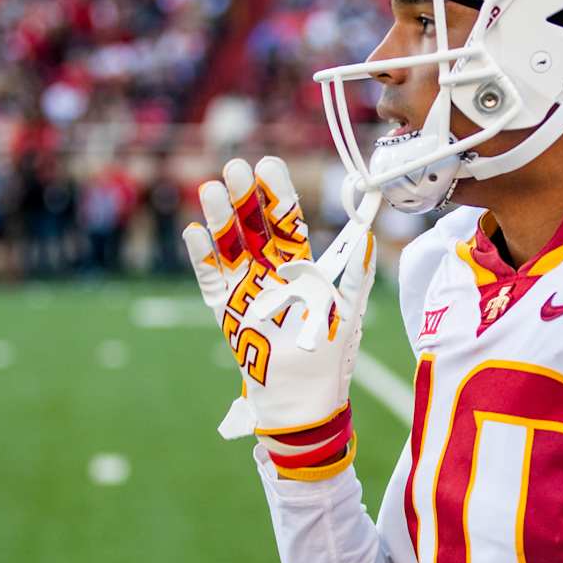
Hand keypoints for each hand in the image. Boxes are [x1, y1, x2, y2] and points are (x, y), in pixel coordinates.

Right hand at [182, 156, 373, 477]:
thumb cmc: (330, 354)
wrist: (304, 397)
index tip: (268, 165)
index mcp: (301, 266)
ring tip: (210, 188)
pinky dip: (201, 256)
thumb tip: (368, 235)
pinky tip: (194, 231)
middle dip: (244, 196)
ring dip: (220, 217)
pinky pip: (209, 278)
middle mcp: (270, 271)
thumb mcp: (346, 308)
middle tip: (235, 167)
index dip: (277, 193)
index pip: (287, 221)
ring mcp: (245, 288)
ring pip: (229, 245)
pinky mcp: (225, 311)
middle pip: (254, 226)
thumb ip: (354, 272)